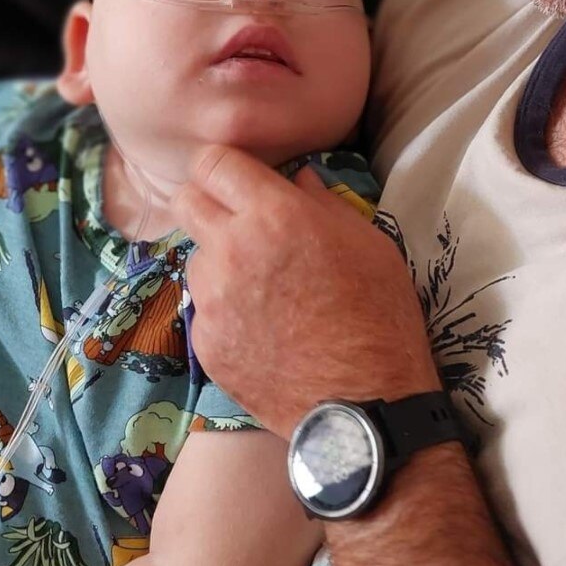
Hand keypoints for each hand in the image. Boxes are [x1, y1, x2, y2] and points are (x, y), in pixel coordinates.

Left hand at [173, 145, 439, 435]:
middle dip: (208, 203)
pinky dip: (226, 310)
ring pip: (196, 258)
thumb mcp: (368, 243)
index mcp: (273, 215)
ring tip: (261, 288)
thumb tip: (297, 179)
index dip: (224, 166)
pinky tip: (263, 328)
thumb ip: (323, 204)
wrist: (365, 402)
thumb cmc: (379, 314)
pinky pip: (205, 308)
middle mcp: (231, 250)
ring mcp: (213, 300)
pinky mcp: (206, 343)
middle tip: (239, 223)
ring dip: (219, 262)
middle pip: (186, 201)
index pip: (213, 162)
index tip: (239, 179)